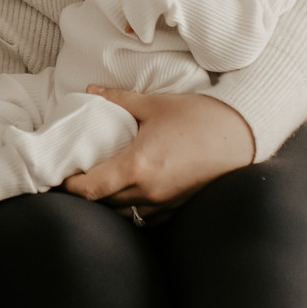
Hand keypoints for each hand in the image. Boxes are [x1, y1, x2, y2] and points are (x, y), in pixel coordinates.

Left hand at [61, 89, 254, 209]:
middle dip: (84, 192)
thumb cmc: (201, 117)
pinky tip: (129, 189)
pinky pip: (146, 217)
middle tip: (75, 173)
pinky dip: (131, 207)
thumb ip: (118, 100)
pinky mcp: (179, 208)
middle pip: (101, 204)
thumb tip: (91, 90)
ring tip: (100, 181)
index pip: (89, 189)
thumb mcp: (155, 104)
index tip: (61, 172)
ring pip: (123, 213)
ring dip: (107, 201)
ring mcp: (165, 204)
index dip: (68, 185)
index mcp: (137, 167)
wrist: (245, 134)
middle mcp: (148, 192)